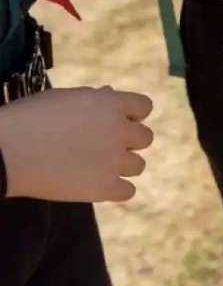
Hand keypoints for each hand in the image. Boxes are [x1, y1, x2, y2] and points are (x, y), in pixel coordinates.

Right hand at [0, 87, 153, 202]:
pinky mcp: (105, 188)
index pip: (144, 106)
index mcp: (111, 104)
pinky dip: (116, 189)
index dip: (131, 114)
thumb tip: (110, 95)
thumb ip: (93, 98)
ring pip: (138, 165)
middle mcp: (120, 131)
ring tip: (96, 166)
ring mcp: (115, 161)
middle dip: (127, 141)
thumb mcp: (62, 98)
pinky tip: (98, 185)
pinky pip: (128, 191)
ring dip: (122, 166)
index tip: (117, 122)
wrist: (6, 152)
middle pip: (145, 138)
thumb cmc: (28, 119)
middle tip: (102, 146)